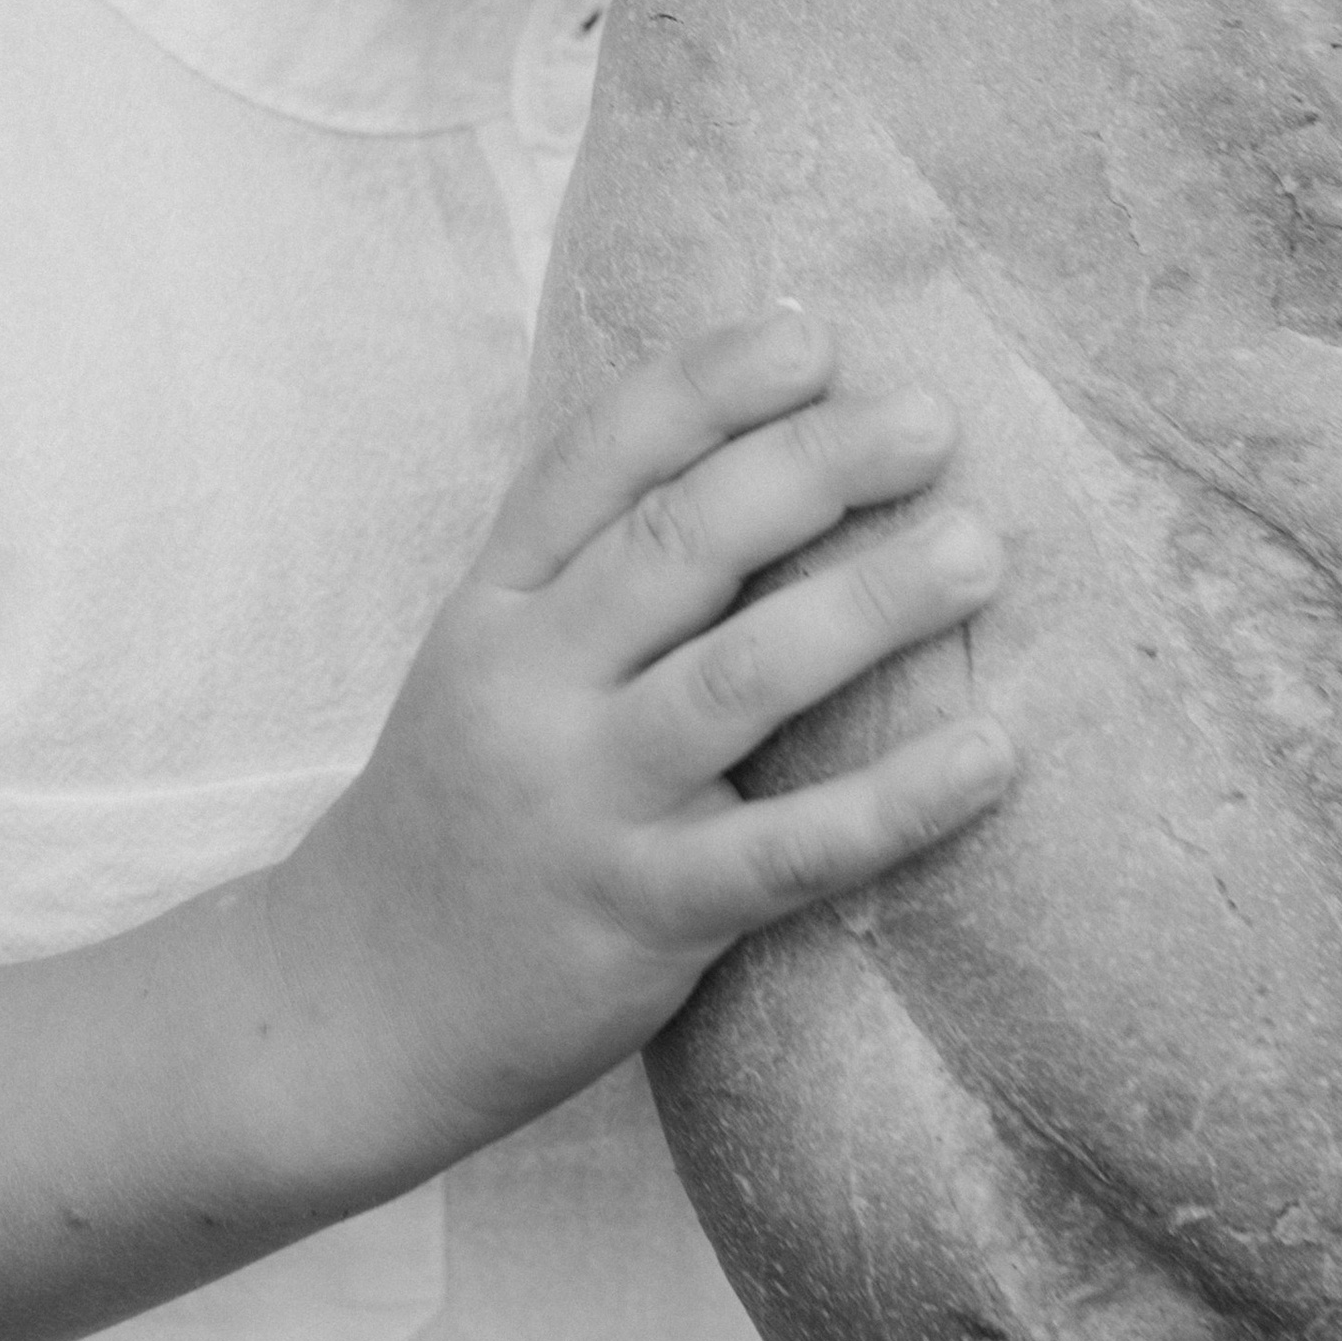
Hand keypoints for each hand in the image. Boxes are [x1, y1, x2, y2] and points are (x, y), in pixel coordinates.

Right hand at [290, 305, 1011, 1165]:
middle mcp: (529, 685)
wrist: (351, 1006)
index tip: (810, 335)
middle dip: (811, 468)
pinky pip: (784, 851)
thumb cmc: (462, 807)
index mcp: (494, 605)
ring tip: (978, 551)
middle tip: (930, 420)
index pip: (597, 461)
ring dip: (869, 606)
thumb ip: (592, 570)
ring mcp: (583, 802)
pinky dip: (895, 801)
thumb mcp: (486, 658)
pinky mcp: (640, 917)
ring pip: (737, 680)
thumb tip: (759, 450)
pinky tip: (990, 754)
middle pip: (677, 546)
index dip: (706, 387)